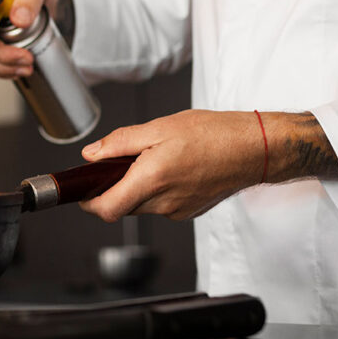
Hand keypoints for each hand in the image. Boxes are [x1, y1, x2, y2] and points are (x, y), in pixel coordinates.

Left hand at [78, 109, 263, 221]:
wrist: (253, 150)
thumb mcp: (159, 127)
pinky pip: (162, 205)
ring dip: (139, 187)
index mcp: (151, 180)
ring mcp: (178, 211)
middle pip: (123, 205)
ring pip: (142, 205)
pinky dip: (158, 189)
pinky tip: (174, 168)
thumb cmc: (213, 134)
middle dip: (116, 186)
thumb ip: (120, 143)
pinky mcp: (189, 212)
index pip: (106, 209)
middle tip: (124, 160)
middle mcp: (163, 203)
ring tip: (156, 158)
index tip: (84, 191)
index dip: (88, 202)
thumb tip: (92, 155)